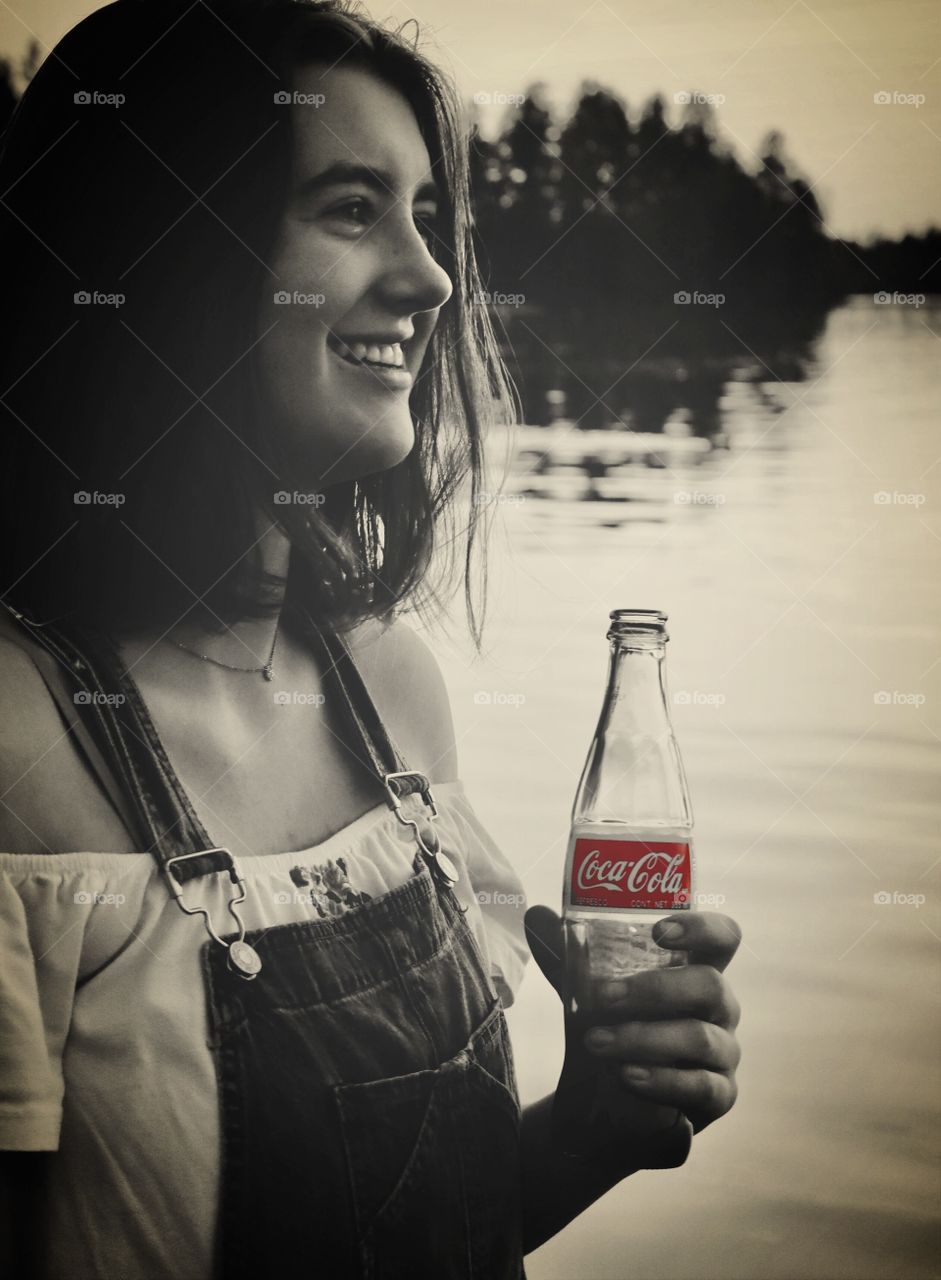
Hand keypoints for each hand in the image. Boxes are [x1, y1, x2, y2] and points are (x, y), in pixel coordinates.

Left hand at [524, 908, 741, 1136]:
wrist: (601, 1104)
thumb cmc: (609, 1029)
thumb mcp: (586, 993)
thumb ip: (567, 955)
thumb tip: (537, 914)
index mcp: (695, 969)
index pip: (722, 937)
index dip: (700, 928)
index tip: (658, 930)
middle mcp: (719, 1007)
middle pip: (710, 986)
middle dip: (655, 989)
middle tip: (604, 996)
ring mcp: (724, 1052)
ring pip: (701, 1038)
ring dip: (644, 1038)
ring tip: (597, 1042)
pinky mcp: (719, 1096)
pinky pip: (702, 1087)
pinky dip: (662, 1080)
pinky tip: (627, 1076)